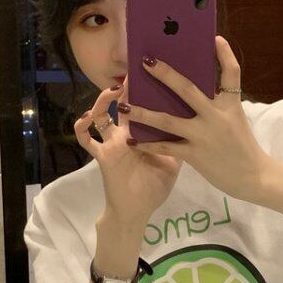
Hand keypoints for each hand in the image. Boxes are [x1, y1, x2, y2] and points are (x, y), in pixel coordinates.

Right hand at [73, 75, 182, 227]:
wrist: (138, 212)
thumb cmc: (153, 187)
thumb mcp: (172, 161)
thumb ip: (179, 142)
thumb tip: (199, 123)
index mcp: (142, 133)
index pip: (144, 105)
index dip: (145, 90)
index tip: (154, 70)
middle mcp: (125, 134)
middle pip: (124, 104)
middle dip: (126, 87)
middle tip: (133, 70)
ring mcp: (112, 143)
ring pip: (102, 115)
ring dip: (104, 100)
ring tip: (114, 90)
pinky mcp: (103, 155)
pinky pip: (86, 140)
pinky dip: (82, 127)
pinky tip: (86, 117)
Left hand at [124, 35, 270, 203]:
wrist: (252, 177)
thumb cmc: (242, 145)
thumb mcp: (235, 118)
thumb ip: (218, 104)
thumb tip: (196, 88)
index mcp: (230, 104)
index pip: (231, 73)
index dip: (224, 54)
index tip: (214, 38)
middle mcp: (216, 116)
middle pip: (188, 89)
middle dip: (165, 74)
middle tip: (145, 61)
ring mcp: (204, 135)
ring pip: (168, 120)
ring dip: (144, 112)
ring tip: (125, 106)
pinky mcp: (195, 154)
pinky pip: (166, 147)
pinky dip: (148, 143)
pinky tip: (131, 140)